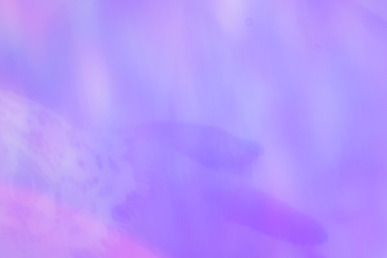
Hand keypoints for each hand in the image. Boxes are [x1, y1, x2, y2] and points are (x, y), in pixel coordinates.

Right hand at [111, 122, 325, 254]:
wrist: (65, 193)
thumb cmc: (116, 159)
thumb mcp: (164, 140)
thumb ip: (211, 144)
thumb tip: (255, 152)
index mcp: (200, 190)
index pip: (259, 209)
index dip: (293, 224)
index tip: (321, 236)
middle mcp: (194, 227)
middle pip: (250, 250)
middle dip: (280, 254)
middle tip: (314, 257)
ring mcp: (175, 248)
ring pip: (228, 256)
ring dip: (254, 254)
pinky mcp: (154, 257)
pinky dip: (213, 255)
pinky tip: (222, 253)